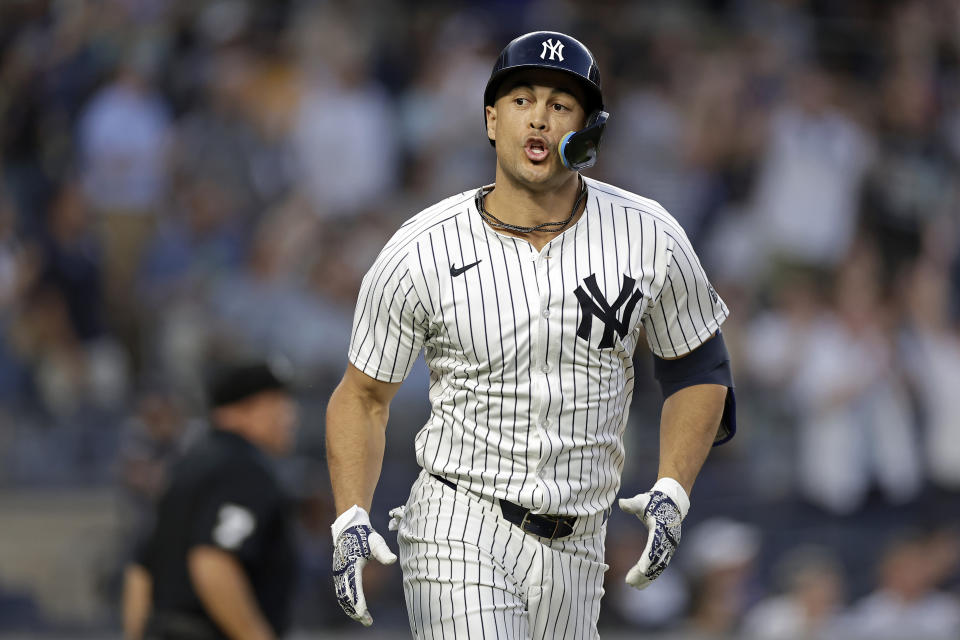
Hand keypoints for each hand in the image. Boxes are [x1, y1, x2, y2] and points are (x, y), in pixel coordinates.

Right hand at [331, 505, 396, 625]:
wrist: (349, 528)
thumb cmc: (366, 536)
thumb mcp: (376, 541)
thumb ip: (383, 552)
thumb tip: (392, 560)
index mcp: (351, 563)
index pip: (354, 585)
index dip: (358, 600)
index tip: (363, 611)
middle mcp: (341, 570)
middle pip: (346, 595)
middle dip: (355, 610)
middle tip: (367, 621)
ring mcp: (338, 573)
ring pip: (342, 596)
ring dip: (351, 609)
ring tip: (365, 619)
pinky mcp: (338, 575)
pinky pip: (340, 593)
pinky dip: (347, 603)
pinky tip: (356, 611)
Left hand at [618, 477, 689, 589]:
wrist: (671, 502)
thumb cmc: (653, 502)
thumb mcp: (642, 501)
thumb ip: (632, 504)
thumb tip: (621, 503)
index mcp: (661, 528)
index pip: (654, 545)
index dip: (647, 558)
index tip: (641, 569)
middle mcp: (668, 539)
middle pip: (656, 559)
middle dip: (644, 573)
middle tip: (630, 582)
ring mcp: (670, 546)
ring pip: (659, 565)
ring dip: (648, 576)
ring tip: (634, 585)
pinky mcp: (669, 549)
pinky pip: (661, 564)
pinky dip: (652, 574)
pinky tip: (642, 583)